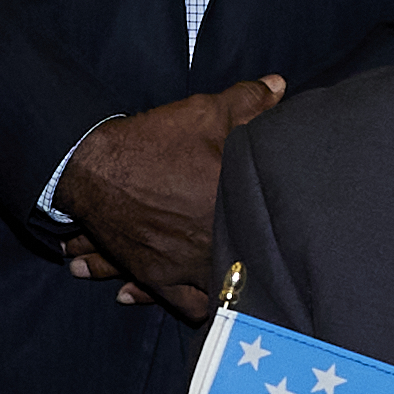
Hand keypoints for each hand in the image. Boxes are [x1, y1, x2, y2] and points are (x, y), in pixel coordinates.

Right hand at [58, 76, 282, 319]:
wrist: (90, 168)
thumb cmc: (152, 141)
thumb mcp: (204, 113)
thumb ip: (248, 102)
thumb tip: (278, 87)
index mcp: (234, 206)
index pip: (277, 225)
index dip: (296, 232)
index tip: (303, 232)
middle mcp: (215, 244)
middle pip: (255, 269)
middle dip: (271, 271)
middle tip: (287, 270)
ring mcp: (188, 267)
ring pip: (223, 295)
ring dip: (237, 295)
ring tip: (256, 294)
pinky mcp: (159, 278)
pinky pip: (184, 306)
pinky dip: (195, 306)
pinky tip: (210, 304)